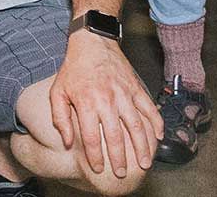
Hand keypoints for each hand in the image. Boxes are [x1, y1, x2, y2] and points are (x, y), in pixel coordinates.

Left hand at [48, 32, 161, 178]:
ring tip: (144, 164)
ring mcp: (124, 94)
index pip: (92, 137)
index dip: (95, 156)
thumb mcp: (57, 91)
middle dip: (120, 158)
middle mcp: (107, 100)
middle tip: (122, 174)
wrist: (92, 42)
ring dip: (142, 148)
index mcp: (86, 102)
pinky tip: (159, 138)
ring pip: (137, 126)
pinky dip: (156, 124)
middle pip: (116, 136)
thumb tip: (67, 142)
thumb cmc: (73, 69)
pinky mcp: (136, 87)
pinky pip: (150, 109)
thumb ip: (60, 118)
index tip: (99, 169)